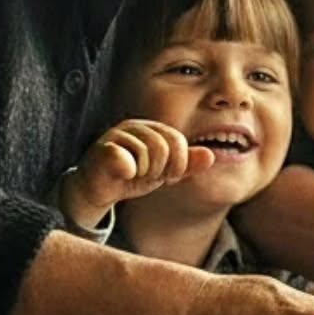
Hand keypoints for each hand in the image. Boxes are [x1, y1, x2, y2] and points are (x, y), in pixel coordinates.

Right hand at [62, 119, 212, 228]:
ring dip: (144, 173)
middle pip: (164, 147)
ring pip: (146, 154)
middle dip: (161, 170)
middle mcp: (136, 126)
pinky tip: (123, 174)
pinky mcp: (103, 148)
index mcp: (154, 128)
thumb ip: (187, 164)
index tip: (167, 176)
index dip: (178, 164)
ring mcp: (118, 135)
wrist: (101, 188)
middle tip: (149, 176)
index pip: (178, 142)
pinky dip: (128, 173)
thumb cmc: (134, 176)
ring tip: (136, 175)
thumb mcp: (165, 171)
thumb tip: (212, 155)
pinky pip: (125, 161)